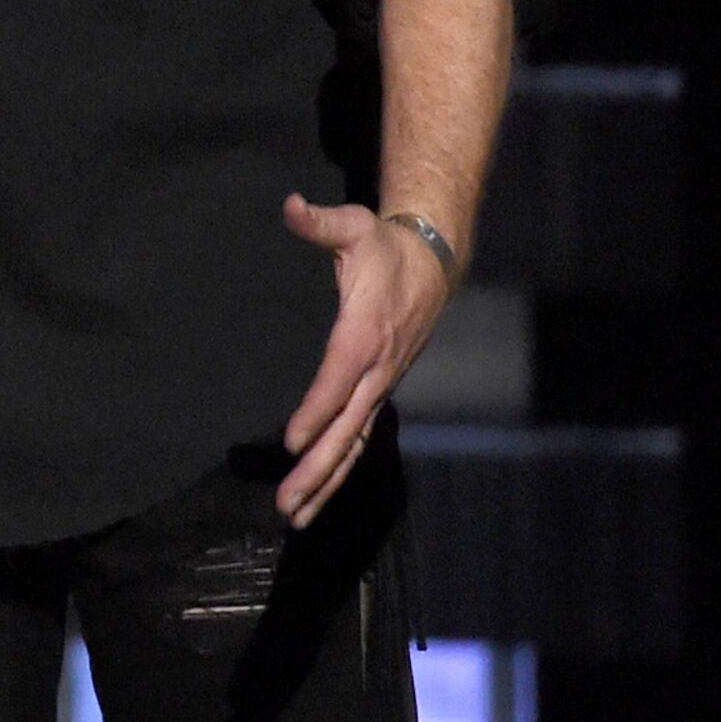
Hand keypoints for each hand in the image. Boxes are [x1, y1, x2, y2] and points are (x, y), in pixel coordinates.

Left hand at [275, 192, 455, 523]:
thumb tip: (291, 206)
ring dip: (326, 481)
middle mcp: (377, 367)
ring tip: (295, 515)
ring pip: (355, 442)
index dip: (317, 409)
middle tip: (286, 505)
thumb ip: (320, 222)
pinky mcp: (380, 388)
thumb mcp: (355, 225)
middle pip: (347, 428)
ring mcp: (382, 383)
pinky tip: (319, 494)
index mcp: (365, 332)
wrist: (434, 261)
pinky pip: (361, 435)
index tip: (293, 440)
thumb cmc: (385, 246)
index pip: (338, 378)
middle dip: (317, 469)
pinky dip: (341, 467)